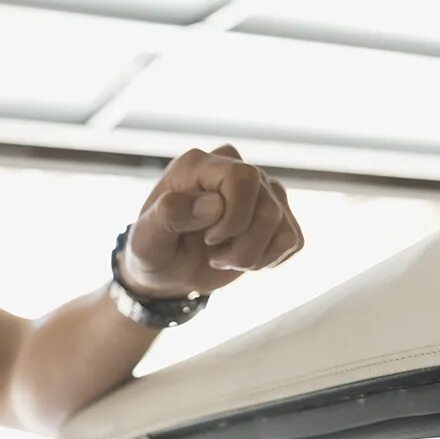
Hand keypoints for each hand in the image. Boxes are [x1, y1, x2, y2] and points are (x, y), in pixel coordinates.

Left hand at [120, 144, 303, 299]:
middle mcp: (234, 168)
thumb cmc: (155, 250)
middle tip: (214, 253)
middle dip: (243, 245)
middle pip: (268, 207)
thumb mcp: (147, 239)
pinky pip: (292, 239)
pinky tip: (242, 258)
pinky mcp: (277, 214)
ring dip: (252, 256)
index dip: (234, 219)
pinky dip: (269, 260)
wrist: (169, 272)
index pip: (244, 178)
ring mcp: (260, 189)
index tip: (208, 240)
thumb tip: (215, 204)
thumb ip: (170, 214)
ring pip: (281, 225)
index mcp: (200, 164)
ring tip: (224, 257)